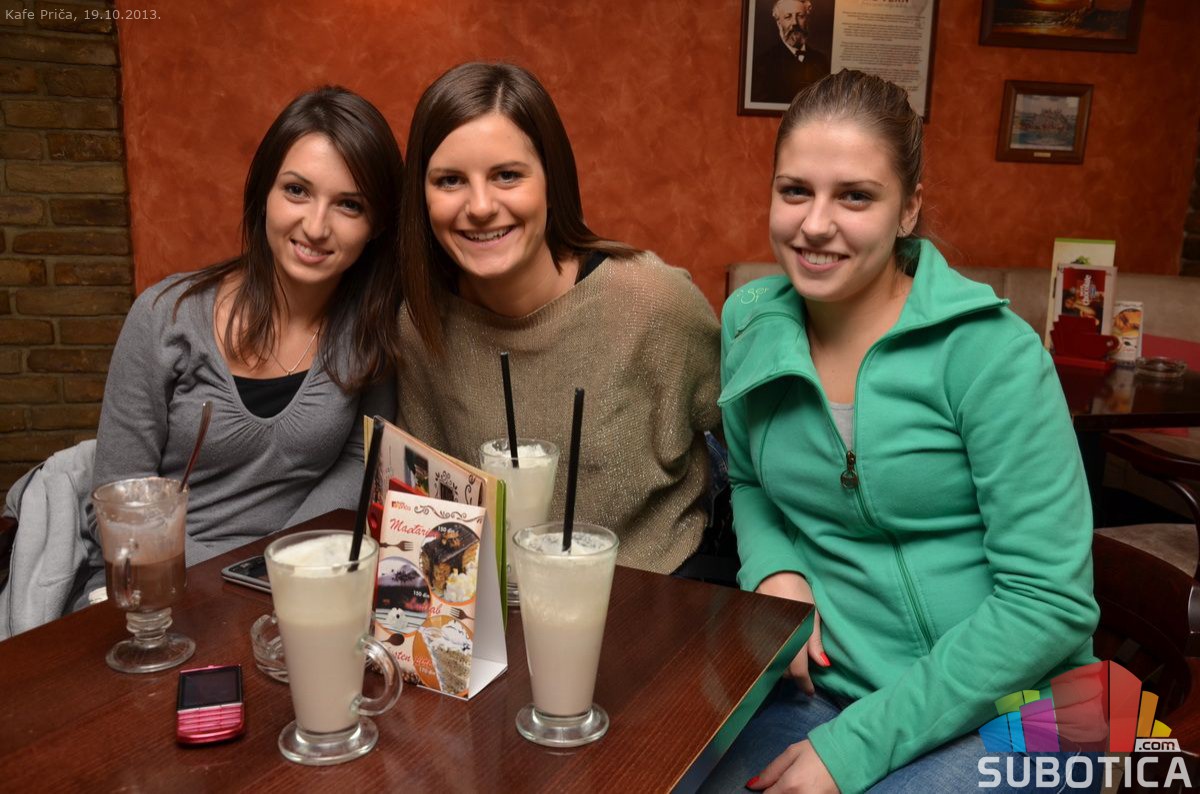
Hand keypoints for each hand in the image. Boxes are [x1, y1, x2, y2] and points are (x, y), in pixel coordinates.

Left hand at [747, 739, 838, 793]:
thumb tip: (752, 785)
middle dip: (779, 792)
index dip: (766, 790)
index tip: (771, 785)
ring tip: (798, 784)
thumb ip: (771, 771)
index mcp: (790, 785)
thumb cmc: (819, 751)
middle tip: (788, 783)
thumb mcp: (791, 753)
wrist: (848, 755)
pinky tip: (805, 788)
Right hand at [755, 573, 829, 695]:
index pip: (797, 671)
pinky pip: (761, 653)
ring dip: (781, 666)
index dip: (805, 684)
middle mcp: (775, 640)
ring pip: (771, 664)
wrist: (772, 573)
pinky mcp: (751, 632)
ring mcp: (761, 637)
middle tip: (803, 670)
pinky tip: (777, 650)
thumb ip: (815, 641)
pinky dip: (771, 656)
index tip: (810, 691)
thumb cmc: (797, 590)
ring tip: (790, 659)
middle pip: (783, 671)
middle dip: (794, 675)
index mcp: (793, 637)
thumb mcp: (813, 614)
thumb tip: (823, 665)